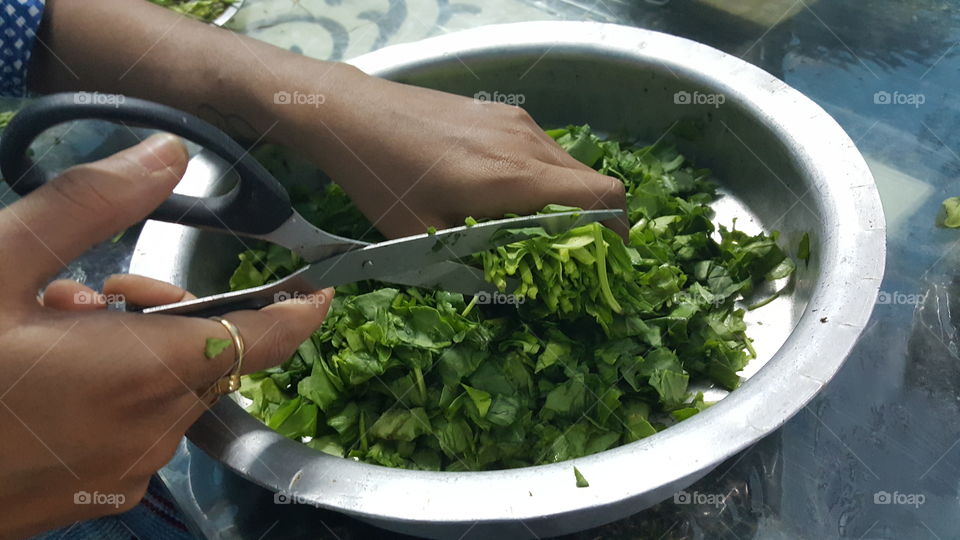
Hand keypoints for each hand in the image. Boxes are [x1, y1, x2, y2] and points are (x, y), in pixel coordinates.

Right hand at [0, 135, 332, 538]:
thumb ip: (89, 207)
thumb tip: (166, 155)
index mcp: (142, 372)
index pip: (261, 339)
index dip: (298, 312)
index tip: (321, 291)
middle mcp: (151, 432)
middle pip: (211, 356)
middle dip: (173, 312)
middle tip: (94, 291)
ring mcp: (126, 472)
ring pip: (175, 391)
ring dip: (141, 351)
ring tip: (57, 331)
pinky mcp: (100, 494)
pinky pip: (142, 430)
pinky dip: (122, 393)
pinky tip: (55, 378)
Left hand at [279, 70, 627, 237]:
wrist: (354, 115)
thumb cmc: (384, 179)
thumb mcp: (424, 236)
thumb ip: (474, 265)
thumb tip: (512, 291)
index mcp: (514, 177)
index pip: (602, 195)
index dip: (618, 228)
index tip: (607, 256)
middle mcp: (527, 143)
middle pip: (593, 180)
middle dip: (593, 218)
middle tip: (569, 251)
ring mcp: (517, 121)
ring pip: (569, 164)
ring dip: (567, 196)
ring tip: (535, 225)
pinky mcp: (504, 111)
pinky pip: (544, 149)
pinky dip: (545, 175)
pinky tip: (508, 193)